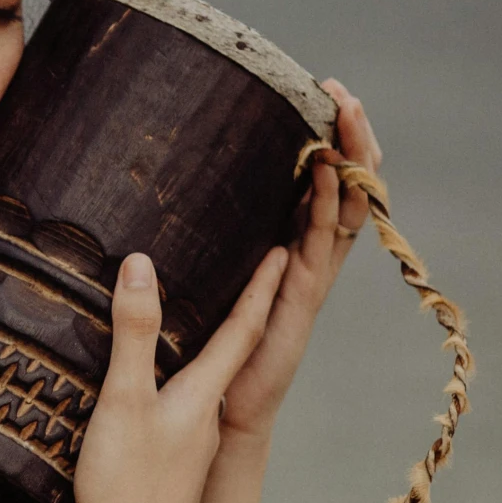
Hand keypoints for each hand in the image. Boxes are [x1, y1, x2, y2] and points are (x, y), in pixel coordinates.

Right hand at [72, 245, 288, 502]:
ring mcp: (191, 452)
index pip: (242, 331)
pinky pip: (185, 415)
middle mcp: (207, 422)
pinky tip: (161, 396)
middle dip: (245, 314)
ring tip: (205, 325)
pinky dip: (184, 387)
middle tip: (256, 276)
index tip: (284, 253)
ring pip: (208, 388)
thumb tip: (141, 264)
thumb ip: (133, 333)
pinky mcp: (171, 476)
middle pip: (233, 357)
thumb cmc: (128, 485)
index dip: (262, 289)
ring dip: (213, 352)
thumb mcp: (123, 400)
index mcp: (203, 398)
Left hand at [216, 79, 383, 437]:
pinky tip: (323, 172)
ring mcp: (308, 277)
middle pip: (345, 186)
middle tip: (341, 92)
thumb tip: (152, 193)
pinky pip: (320, 246)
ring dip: (348, 161)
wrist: (213, 411)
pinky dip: (325, 206)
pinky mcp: (301, 300)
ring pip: (344, 209)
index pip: (319, 183)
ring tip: (345, 117)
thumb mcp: (196, 276)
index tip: (323, 91)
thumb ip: (192, 239)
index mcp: (285, 248)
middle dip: (349, 137)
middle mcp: (305, 257)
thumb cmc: (201, 345)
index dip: (327, 140)